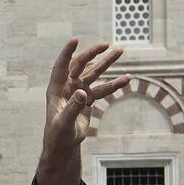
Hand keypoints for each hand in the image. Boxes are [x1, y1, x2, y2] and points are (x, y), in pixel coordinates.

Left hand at [42, 40, 132, 156]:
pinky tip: (127, 79)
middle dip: (92, 54)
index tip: (75, 39)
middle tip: (106, 45)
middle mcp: (67, 86)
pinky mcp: (87, 99)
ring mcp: (78, 91)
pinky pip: (102, 89)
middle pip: (80, 65)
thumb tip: (83, 93)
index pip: (61, 67)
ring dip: (106, 63)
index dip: (67, 53)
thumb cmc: (58, 135)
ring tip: (120, 51)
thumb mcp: (64, 123)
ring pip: (93, 73)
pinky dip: (114, 84)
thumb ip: (73, 108)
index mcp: (56, 89)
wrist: (63, 144)